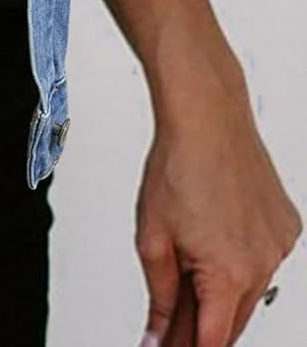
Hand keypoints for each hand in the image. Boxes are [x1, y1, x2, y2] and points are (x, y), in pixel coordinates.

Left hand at [135, 71, 300, 345]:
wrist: (207, 115)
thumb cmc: (178, 164)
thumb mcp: (152, 236)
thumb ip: (159, 295)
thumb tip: (157, 335)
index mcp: (228, 273)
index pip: (211, 341)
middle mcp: (263, 264)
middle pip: (232, 321)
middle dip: (202, 325)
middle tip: (170, 323)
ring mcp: (280, 246)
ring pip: (249, 291)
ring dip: (222, 290)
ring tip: (190, 261)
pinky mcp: (287, 227)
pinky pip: (263, 259)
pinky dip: (241, 259)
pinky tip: (217, 235)